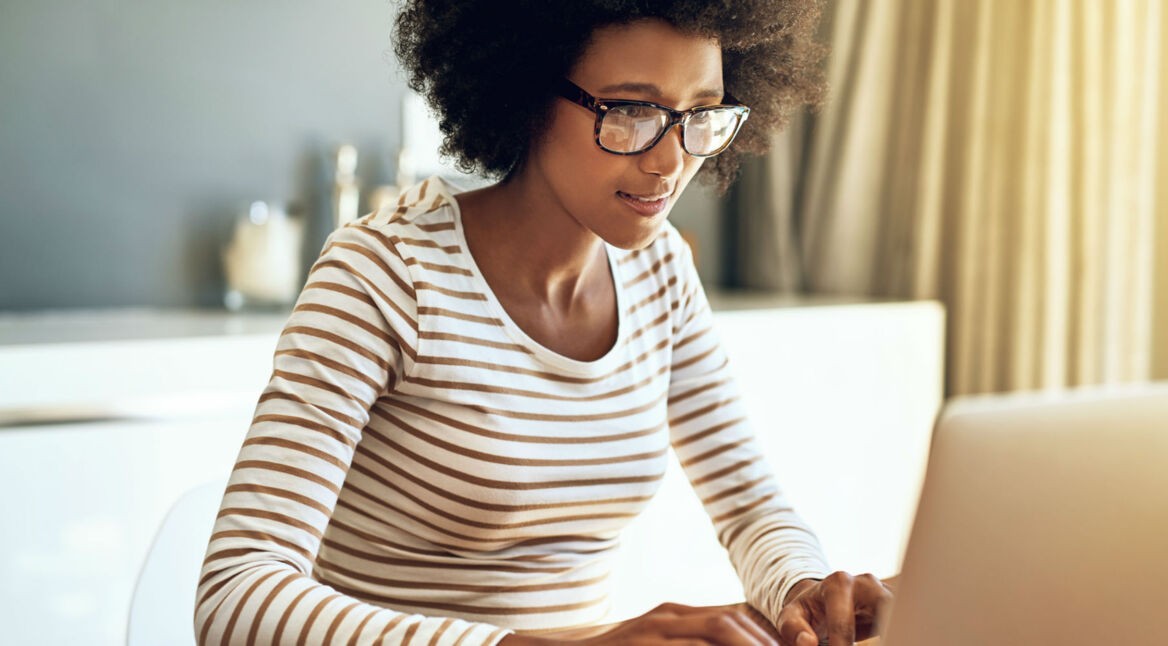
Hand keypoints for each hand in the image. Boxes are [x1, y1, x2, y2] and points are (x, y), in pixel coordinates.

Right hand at [498, 602, 779, 644]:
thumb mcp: (654, 640)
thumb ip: (688, 639)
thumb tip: (732, 634)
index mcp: (674, 615)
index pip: (734, 617)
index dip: (765, 635)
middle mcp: (667, 616)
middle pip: (732, 622)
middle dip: (764, 642)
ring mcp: (653, 629)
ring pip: (719, 628)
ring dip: (749, 643)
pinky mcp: (643, 642)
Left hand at [775, 572, 894, 645]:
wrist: (821, 601)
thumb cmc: (806, 611)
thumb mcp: (790, 616)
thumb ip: (793, 629)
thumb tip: (807, 642)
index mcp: (838, 584)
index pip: (843, 624)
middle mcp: (866, 583)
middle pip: (884, 609)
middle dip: (884, 630)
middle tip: (884, 640)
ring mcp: (884, 591)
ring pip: (901, 612)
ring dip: (896, 629)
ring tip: (892, 638)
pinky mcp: (895, 604)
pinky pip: (904, 619)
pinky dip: (900, 630)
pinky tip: (895, 637)